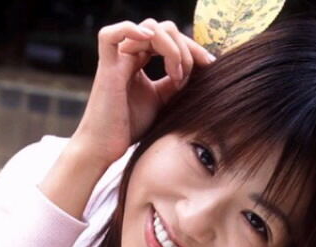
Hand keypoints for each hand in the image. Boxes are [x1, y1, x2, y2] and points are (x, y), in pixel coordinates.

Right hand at [72, 19, 214, 170]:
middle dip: (185, 47)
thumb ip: (175, 82)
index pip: (170, 39)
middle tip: (190, 75)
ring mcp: (117, 59)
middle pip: (164, 30)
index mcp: (140, 61)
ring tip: (176, 75)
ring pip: (149, 28)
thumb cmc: (129, 128)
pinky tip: (149, 40)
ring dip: (171, 48)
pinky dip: (131, 29)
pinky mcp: (106, 68)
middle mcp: (129, 55)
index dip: (192, 48)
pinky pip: (110, 35)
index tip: (209, 65)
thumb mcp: (162, 102)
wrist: (105, 148)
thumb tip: (197, 68)